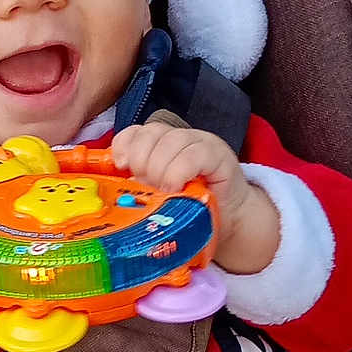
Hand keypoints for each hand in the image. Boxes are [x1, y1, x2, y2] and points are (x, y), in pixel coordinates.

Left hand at [110, 120, 279, 273]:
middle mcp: (181, 138)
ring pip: (170, 142)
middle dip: (142, 161)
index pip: (136, 131)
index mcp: (162, 144)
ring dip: (160, 169)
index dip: (124, 144)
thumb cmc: (190, 208)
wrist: (229, 219)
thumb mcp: (158, 196)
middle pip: (151, 133)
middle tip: (148, 185)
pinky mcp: (219, 155)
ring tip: (164, 191)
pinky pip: (192, 155)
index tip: (122, 165)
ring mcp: (201, 143)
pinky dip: (178, 172)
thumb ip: (142, 185)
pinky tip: (176, 187)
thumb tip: (123, 186)